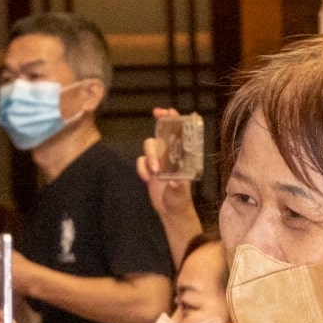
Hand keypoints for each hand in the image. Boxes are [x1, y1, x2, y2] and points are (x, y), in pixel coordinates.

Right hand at [138, 108, 201, 226]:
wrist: (170, 212)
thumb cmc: (180, 201)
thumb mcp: (180, 194)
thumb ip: (178, 187)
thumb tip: (174, 181)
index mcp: (182, 156)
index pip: (179, 133)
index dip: (174, 119)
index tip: (169, 111)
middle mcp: (170, 155)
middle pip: (162, 132)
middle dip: (159, 122)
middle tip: (157, 114)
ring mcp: (158, 161)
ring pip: (149, 145)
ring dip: (150, 156)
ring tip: (155, 173)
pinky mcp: (148, 169)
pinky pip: (140, 161)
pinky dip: (141, 169)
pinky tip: (147, 180)